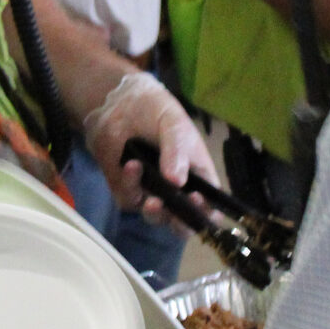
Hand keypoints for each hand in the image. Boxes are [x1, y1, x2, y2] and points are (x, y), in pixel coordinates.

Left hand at [84, 71, 218, 223]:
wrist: (120, 103)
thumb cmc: (157, 113)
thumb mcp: (174, 125)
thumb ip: (176, 151)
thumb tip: (177, 182)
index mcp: (198, 178)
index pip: (210, 206)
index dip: (207, 213)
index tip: (197, 201)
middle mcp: (176, 191)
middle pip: (183, 223)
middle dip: (180, 225)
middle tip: (174, 215)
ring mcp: (151, 193)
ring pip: (155, 217)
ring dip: (154, 211)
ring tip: (153, 198)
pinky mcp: (127, 191)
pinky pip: (129, 199)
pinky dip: (131, 185)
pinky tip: (132, 165)